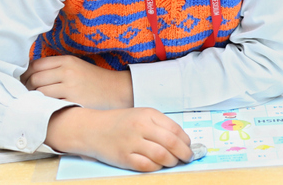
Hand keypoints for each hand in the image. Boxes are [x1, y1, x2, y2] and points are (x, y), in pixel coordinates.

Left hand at [22, 55, 133, 109]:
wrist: (116, 90)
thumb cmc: (93, 80)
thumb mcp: (76, 66)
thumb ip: (56, 67)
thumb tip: (29, 74)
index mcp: (67, 60)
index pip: (35, 65)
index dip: (25, 74)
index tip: (24, 82)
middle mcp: (67, 71)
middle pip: (34, 78)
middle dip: (27, 88)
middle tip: (27, 95)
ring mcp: (70, 87)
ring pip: (39, 92)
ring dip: (33, 99)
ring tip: (35, 102)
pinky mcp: (73, 101)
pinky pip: (49, 104)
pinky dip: (43, 106)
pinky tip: (45, 109)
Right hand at [46, 106, 191, 171]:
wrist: (92, 129)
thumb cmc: (121, 122)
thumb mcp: (142, 115)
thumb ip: (160, 125)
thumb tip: (182, 140)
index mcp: (148, 115)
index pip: (175, 129)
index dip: (186, 140)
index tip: (190, 146)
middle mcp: (141, 127)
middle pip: (171, 143)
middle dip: (184, 153)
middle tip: (188, 157)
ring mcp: (132, 143)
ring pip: (161, 156)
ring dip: (172, 161)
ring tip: (174, 162)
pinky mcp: (124, 158)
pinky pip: (147, 166)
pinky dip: (157, 167)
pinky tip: (159, 165)